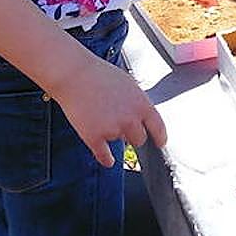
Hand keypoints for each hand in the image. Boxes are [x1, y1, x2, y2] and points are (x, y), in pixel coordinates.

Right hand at [51, 54, 166, 165]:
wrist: (74, 75)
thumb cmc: (100, 75)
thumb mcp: (128, 84)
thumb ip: (138, 103)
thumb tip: (142, 117)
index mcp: (141, 104)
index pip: (158, 127)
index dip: (160, 138)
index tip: (160, 143)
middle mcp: (130, 119)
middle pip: (139, 139)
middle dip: (133, 135)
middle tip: (122, 125)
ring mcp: (112, 130)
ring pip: (120, 142)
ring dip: (114, 135)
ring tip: (102, 117)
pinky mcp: (94, 137)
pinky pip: (104, 156)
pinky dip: (106, 159)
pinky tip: (108, 160)